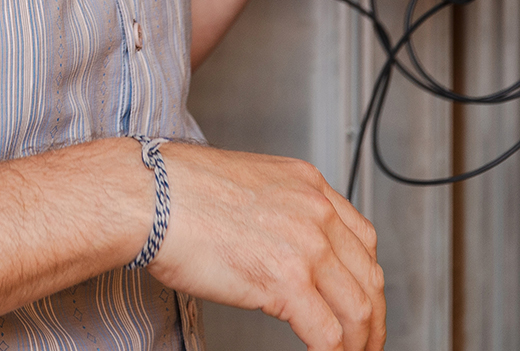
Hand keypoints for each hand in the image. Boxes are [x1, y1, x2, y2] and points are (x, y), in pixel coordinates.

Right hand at [144, 143, 384, 349]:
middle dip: (371, 317)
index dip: (365, 278)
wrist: (149, 196)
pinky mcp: (286, 281)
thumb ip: (277, 211)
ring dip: (358, 341)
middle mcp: (315, 211)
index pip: (362, 239)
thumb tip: (280, 247)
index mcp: (308, 185)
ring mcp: (305, 246)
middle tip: (364, 340)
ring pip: (358, 308)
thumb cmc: (176, 191)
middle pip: (369, 276)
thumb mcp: (247, 184)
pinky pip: (328, 333)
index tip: (360, 299)